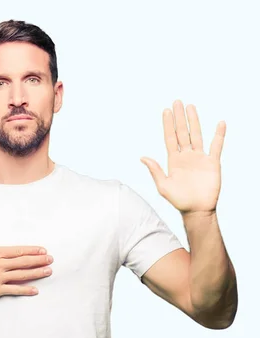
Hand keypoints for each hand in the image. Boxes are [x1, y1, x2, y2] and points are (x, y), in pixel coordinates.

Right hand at [0, 212, 53, 298]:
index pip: (18, 250)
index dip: (32, 250)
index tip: (43, 250)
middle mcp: (0, 264)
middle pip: (24, 262)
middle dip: (39, 260)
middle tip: (51, 259)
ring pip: (22, 275)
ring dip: (36, 273)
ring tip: (48, 271)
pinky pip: (14, 290)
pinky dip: (25, 290)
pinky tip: (35, 290)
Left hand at [140, 99, 225, 214]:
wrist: (197, 210)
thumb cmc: (179, 201)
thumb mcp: (163, 186)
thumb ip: (155, 170)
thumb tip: (143, 157)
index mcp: (173, 161)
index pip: (170, 138)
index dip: (168, 124)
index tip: (166, 111)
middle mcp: (186, 156)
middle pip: (182, 132)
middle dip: (179, 118)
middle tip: (177, 102)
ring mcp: (200, 158)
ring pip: (197, 135)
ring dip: (194, 121)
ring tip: (190, 106)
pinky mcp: (212, 163)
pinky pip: (216, 146)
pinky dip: (219, 135)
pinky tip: (220, 124)